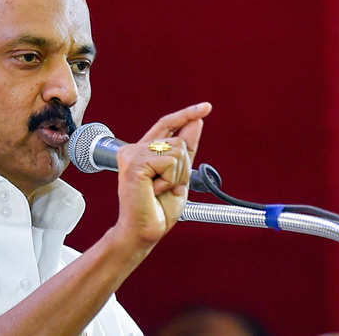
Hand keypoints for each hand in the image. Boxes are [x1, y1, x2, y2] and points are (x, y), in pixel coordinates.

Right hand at [113, 103, 211, 249]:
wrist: (143, 231)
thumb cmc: (157, 210)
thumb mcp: (179, 176)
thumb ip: (186, 150)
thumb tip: (196, 122)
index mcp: (144, 151)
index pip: (168, 124)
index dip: (187, 114)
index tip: (206, 107)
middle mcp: (135, 149)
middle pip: (179, 141)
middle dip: (183, 167)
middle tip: (166, 187)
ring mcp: (132, 154)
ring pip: (177, 150)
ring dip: (176, 175)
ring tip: (159, 189)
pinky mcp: (134, 162)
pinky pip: (170, 162)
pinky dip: (169, 179)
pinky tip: (153, 190)